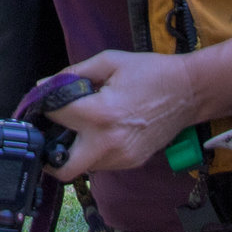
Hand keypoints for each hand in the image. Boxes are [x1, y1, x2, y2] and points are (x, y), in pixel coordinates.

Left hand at [45, 50, 201, 180]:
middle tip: (51, 135)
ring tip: (81, 127)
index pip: (55, 118)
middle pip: (63, 169)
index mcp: (99, 114)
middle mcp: (108, 143)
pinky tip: (101, 131)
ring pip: (82, 167)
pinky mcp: (131, 162)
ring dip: (74, 150)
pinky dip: (94, 151)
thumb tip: (43, 86)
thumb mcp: (108, 62)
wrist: (189, 92)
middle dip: (51, 154)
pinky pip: (102, 164)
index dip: (44, 107)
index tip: (43, 103)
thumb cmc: (150, 72)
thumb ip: (72, 74)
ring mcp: (121, 158)